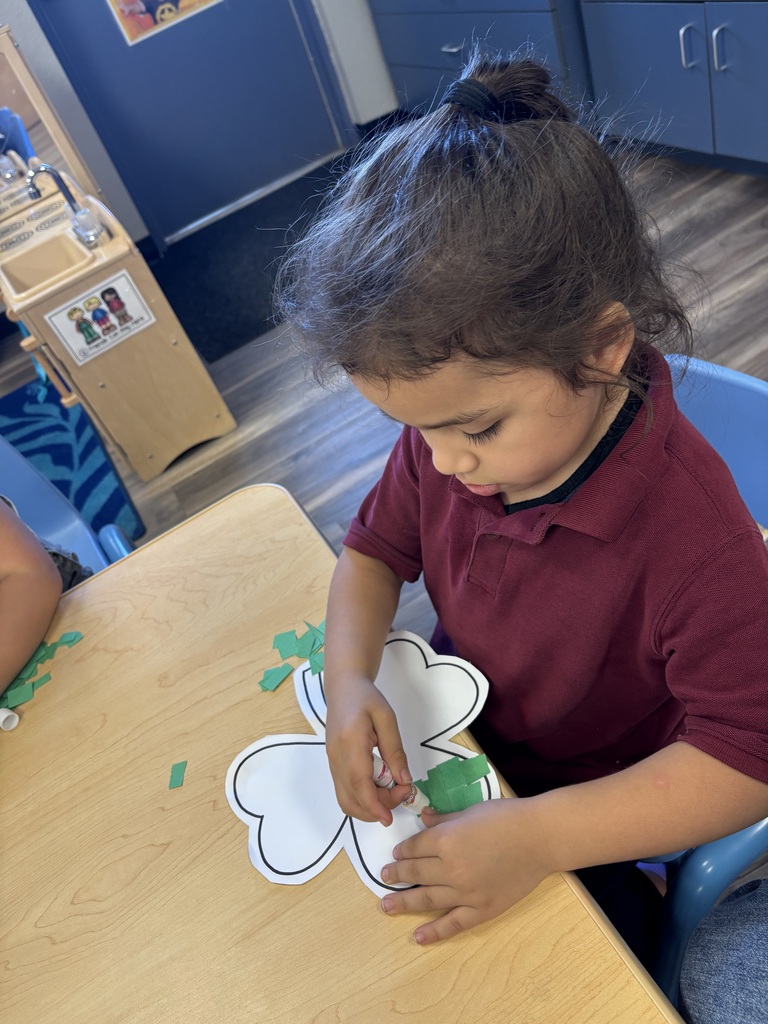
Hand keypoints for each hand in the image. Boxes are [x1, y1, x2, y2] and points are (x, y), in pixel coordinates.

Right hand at [325, 674, 412, 826]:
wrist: (343, 688)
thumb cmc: (366, 698)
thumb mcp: (387, 718)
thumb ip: (395, 750)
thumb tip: (404, 780)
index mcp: (350, 742)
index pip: (358, 782)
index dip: (373, 805)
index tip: (388, 818)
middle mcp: (336, 757)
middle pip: (350, 798)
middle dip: (377, 807)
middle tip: (402, 792)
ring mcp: (332, 762)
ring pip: (345, 799)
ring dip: (369, 806)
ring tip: (392, 790)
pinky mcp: (333, 765)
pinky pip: (344, 791)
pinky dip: (362, 798)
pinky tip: (380, 786)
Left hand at [379, 798, 551, 943]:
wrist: (539, 838)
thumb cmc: (506, 817)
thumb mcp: (469, 811)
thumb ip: (444, 819)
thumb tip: (423, 818)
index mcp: (446, 839)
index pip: (415, 847)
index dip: (402, 850)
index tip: (396, 854)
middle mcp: (451, 868)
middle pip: (416, 872)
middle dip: (397, 874)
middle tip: (385, 876)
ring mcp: (465, 892)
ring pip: (426, 899)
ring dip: (404, 902)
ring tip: (387, 905)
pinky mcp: (481, 909)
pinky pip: (453, 923)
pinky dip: (434, 931)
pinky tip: (417, 936)